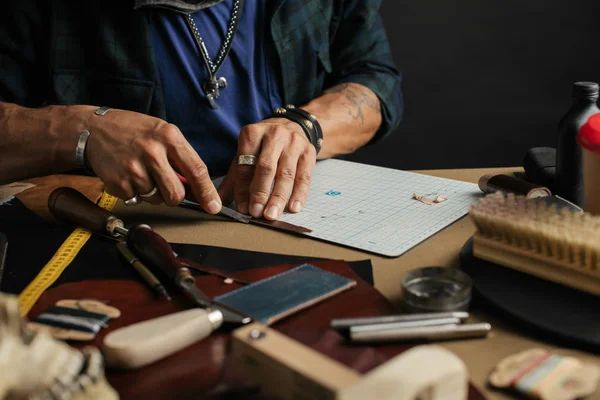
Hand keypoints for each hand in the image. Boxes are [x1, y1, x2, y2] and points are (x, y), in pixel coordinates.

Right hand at [84, 108, 220, 212]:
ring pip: (156, 199)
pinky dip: (134, 192)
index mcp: (169, 137)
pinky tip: (127, 174)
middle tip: (164, 183)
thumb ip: (181, 159)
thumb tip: (199, 190)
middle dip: (173, 196)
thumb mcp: (162, 134)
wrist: (94, 129)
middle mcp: (152, 152)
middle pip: (176, 194)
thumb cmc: (134, 132)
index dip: (207, 192)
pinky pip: (136, 199)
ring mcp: (133, 168)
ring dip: (151, 192)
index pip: (196, 170)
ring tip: (141, 171)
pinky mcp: (118, 182)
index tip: (214, 207)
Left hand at [218, 118, 315, 219]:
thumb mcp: (245, 156)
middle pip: (266, 168)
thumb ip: (233, 180)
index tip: (242, 208)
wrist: (292, 127)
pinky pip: (304, 176)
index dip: (243, 189)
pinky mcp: (308, 152)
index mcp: (252, 134)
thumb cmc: (263, 147)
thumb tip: (217, 204)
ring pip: (286, 174)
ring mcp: (293, 142)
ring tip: (272, 215)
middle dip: (260, 192)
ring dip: (278, 197)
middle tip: (256, 213)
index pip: (245, 165)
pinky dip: (299, 194)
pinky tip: (293, 207)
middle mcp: (274, 135)